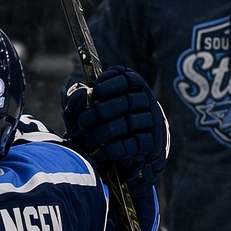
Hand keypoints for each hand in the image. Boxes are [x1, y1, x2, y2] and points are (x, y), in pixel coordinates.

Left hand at [62, 65, 168, 186]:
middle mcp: (146, 102)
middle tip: (83, 121)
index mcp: (134, 87)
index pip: (129, 79)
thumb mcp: (87, 107)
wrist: (121, 149)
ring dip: (105, 131)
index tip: (96, 91)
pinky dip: (114, 149)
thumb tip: (80, 94)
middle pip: (128, 101)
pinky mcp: (150, 143)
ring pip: (130, 122)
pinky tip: (99, 151)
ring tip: (88, 138)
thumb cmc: (98, 121)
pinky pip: (134, 144)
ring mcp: (151, 122)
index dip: (112, 83)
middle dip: (102, 111)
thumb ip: (80, 99)